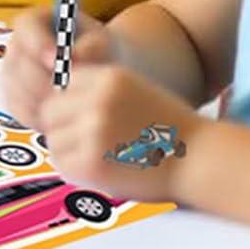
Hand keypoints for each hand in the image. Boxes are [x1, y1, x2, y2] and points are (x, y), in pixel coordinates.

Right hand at [0, 6, 120, 130]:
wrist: (97, 72)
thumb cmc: (98, 51)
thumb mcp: (100, 41)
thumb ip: (90, 45)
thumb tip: (73, 58)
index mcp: (34, 22)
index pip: (26, 27)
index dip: (38, 44)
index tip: (57, 61)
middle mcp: (16, 45)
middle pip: (19, 63)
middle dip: (43, 81)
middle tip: (68, 93)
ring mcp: (11, 72)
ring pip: (17, 89)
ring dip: (42, 101)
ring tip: (68, 107)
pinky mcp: (12, 96)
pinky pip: (18, 109)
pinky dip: (37, 116)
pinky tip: (59, 118)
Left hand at [42, 62, 200, 203]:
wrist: (200, 159)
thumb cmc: (166, 129)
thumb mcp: (132, 89)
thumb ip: (94, 91)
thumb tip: (49, 102)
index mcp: (107, 77)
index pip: (61, 87)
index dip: (71, 107)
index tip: (90, 121)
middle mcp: (97, 100)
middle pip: (50, 112)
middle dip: (64, 128)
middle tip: (92, 143)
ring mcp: (93, 131)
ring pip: (54, 139)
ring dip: (70, 151)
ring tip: (103, 157)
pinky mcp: (92, 164)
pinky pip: (62, 164)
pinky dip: (75, 171)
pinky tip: (102, 171)